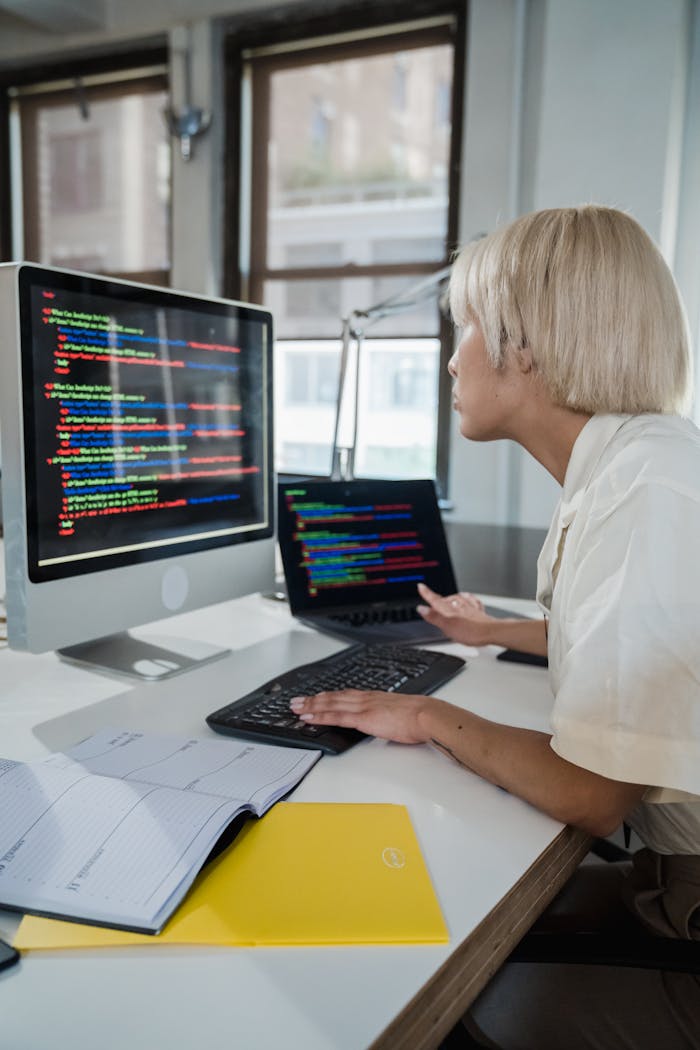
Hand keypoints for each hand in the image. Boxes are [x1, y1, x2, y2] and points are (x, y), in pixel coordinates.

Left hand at [289, 689, 435, 744]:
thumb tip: (387, 724)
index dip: (328, 696)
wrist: (427, 715)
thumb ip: (388, 718)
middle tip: (295, 700)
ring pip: (330, 704)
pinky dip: (319, 716)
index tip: (316, 697)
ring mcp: (363, 707)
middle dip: (312, 699)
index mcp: (375, 698)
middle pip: (333, 697)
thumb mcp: (400, 715)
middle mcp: (365, 699)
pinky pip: (335, 716)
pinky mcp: (363, 718)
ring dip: (310, 705)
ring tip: (295, 707)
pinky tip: (307, 717)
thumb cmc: (420, 717)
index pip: (345, 695)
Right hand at [416, 582, 498, 646]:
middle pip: (446, 599)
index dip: (427, 594)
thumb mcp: (447, 627)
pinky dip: (468, 599)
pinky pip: (472, 602)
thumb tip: (422, 608)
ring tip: (448, 597)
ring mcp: (470, 609)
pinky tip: (468, 599)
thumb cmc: (471, 631)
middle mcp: (460, 606)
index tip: (421, 586)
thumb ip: (434, 617)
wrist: (492, 632)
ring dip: (452, 597)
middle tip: (432, 596)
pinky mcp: (479, 613)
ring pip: (459, 599)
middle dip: (439, 598)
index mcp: (451, 610)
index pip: (436, 600)